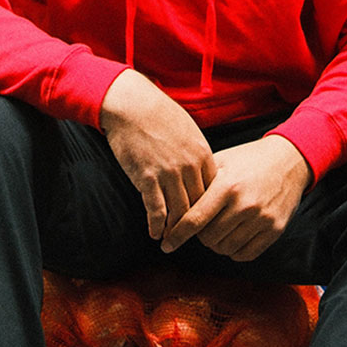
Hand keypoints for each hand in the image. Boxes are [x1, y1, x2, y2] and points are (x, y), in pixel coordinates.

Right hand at [99, 69, 215, 240]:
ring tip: (172, 241)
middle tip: (193, 238)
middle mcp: (189, 166)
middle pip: (199, 205)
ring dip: (176, 231)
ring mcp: (169, 173)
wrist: (133, 105)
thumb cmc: (159, 114)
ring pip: (179, 212)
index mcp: (203, 154)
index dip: (212, 209)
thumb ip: (197, 152)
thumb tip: (203, 168)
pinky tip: (154, 233)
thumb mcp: (189, 130)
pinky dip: (156, 225)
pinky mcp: (147, 178)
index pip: (214, 191)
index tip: (208, 220)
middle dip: (197, 225)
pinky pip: (156, 209)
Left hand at [161, 135, 311, 259]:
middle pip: (208, 238)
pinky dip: (234, 251)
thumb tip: (172, 206)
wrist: (289, 161)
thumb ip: (198, 184)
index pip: (194, 220)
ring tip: (218, 230)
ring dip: (216, 244)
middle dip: (200, 235)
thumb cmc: (248, 160)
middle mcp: (245, 205)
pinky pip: (246, 254)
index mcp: (227, 186)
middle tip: (202, 225)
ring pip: (225, 248)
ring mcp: (262, 219)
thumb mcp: (221, 162)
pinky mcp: (275, 230)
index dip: (177, 235)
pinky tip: (232, 237)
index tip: (166, 245)